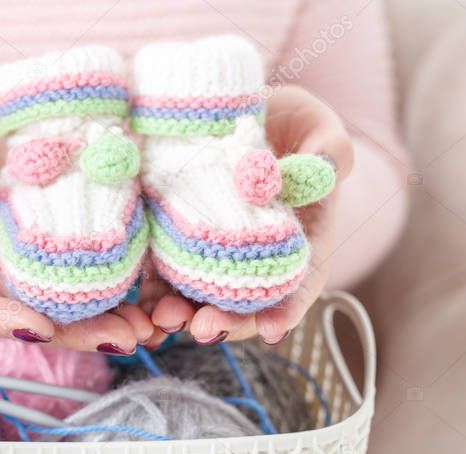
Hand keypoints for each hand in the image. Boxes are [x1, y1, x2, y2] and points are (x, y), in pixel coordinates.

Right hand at [0, 83, 153, 352]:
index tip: (35, 327)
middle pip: (24, 314)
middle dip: (73, 331)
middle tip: (120, 337)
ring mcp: (16, 255)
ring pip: (61, 300)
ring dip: (106, 316)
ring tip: (150, 325)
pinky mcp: (48, 233)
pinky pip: (82, 263)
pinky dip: (120, 279)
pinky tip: (157, 287)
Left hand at [145, 84, 353, 345]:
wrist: (231, 110)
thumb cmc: (287, 120)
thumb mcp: (315, 124)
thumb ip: (329, 148)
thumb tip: (326, 168)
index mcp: (298, 239)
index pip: (298, 283)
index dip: (288, 309)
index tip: (274, 331)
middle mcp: (253, 258)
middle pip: (243, 303)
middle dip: (225, 322)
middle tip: (203, 329)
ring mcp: (210, 255)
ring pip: (198, 298)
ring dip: (181, 316)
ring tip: (162, 321)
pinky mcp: (171, 243)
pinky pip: (160, 277)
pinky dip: (149, 296)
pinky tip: (136, 308)